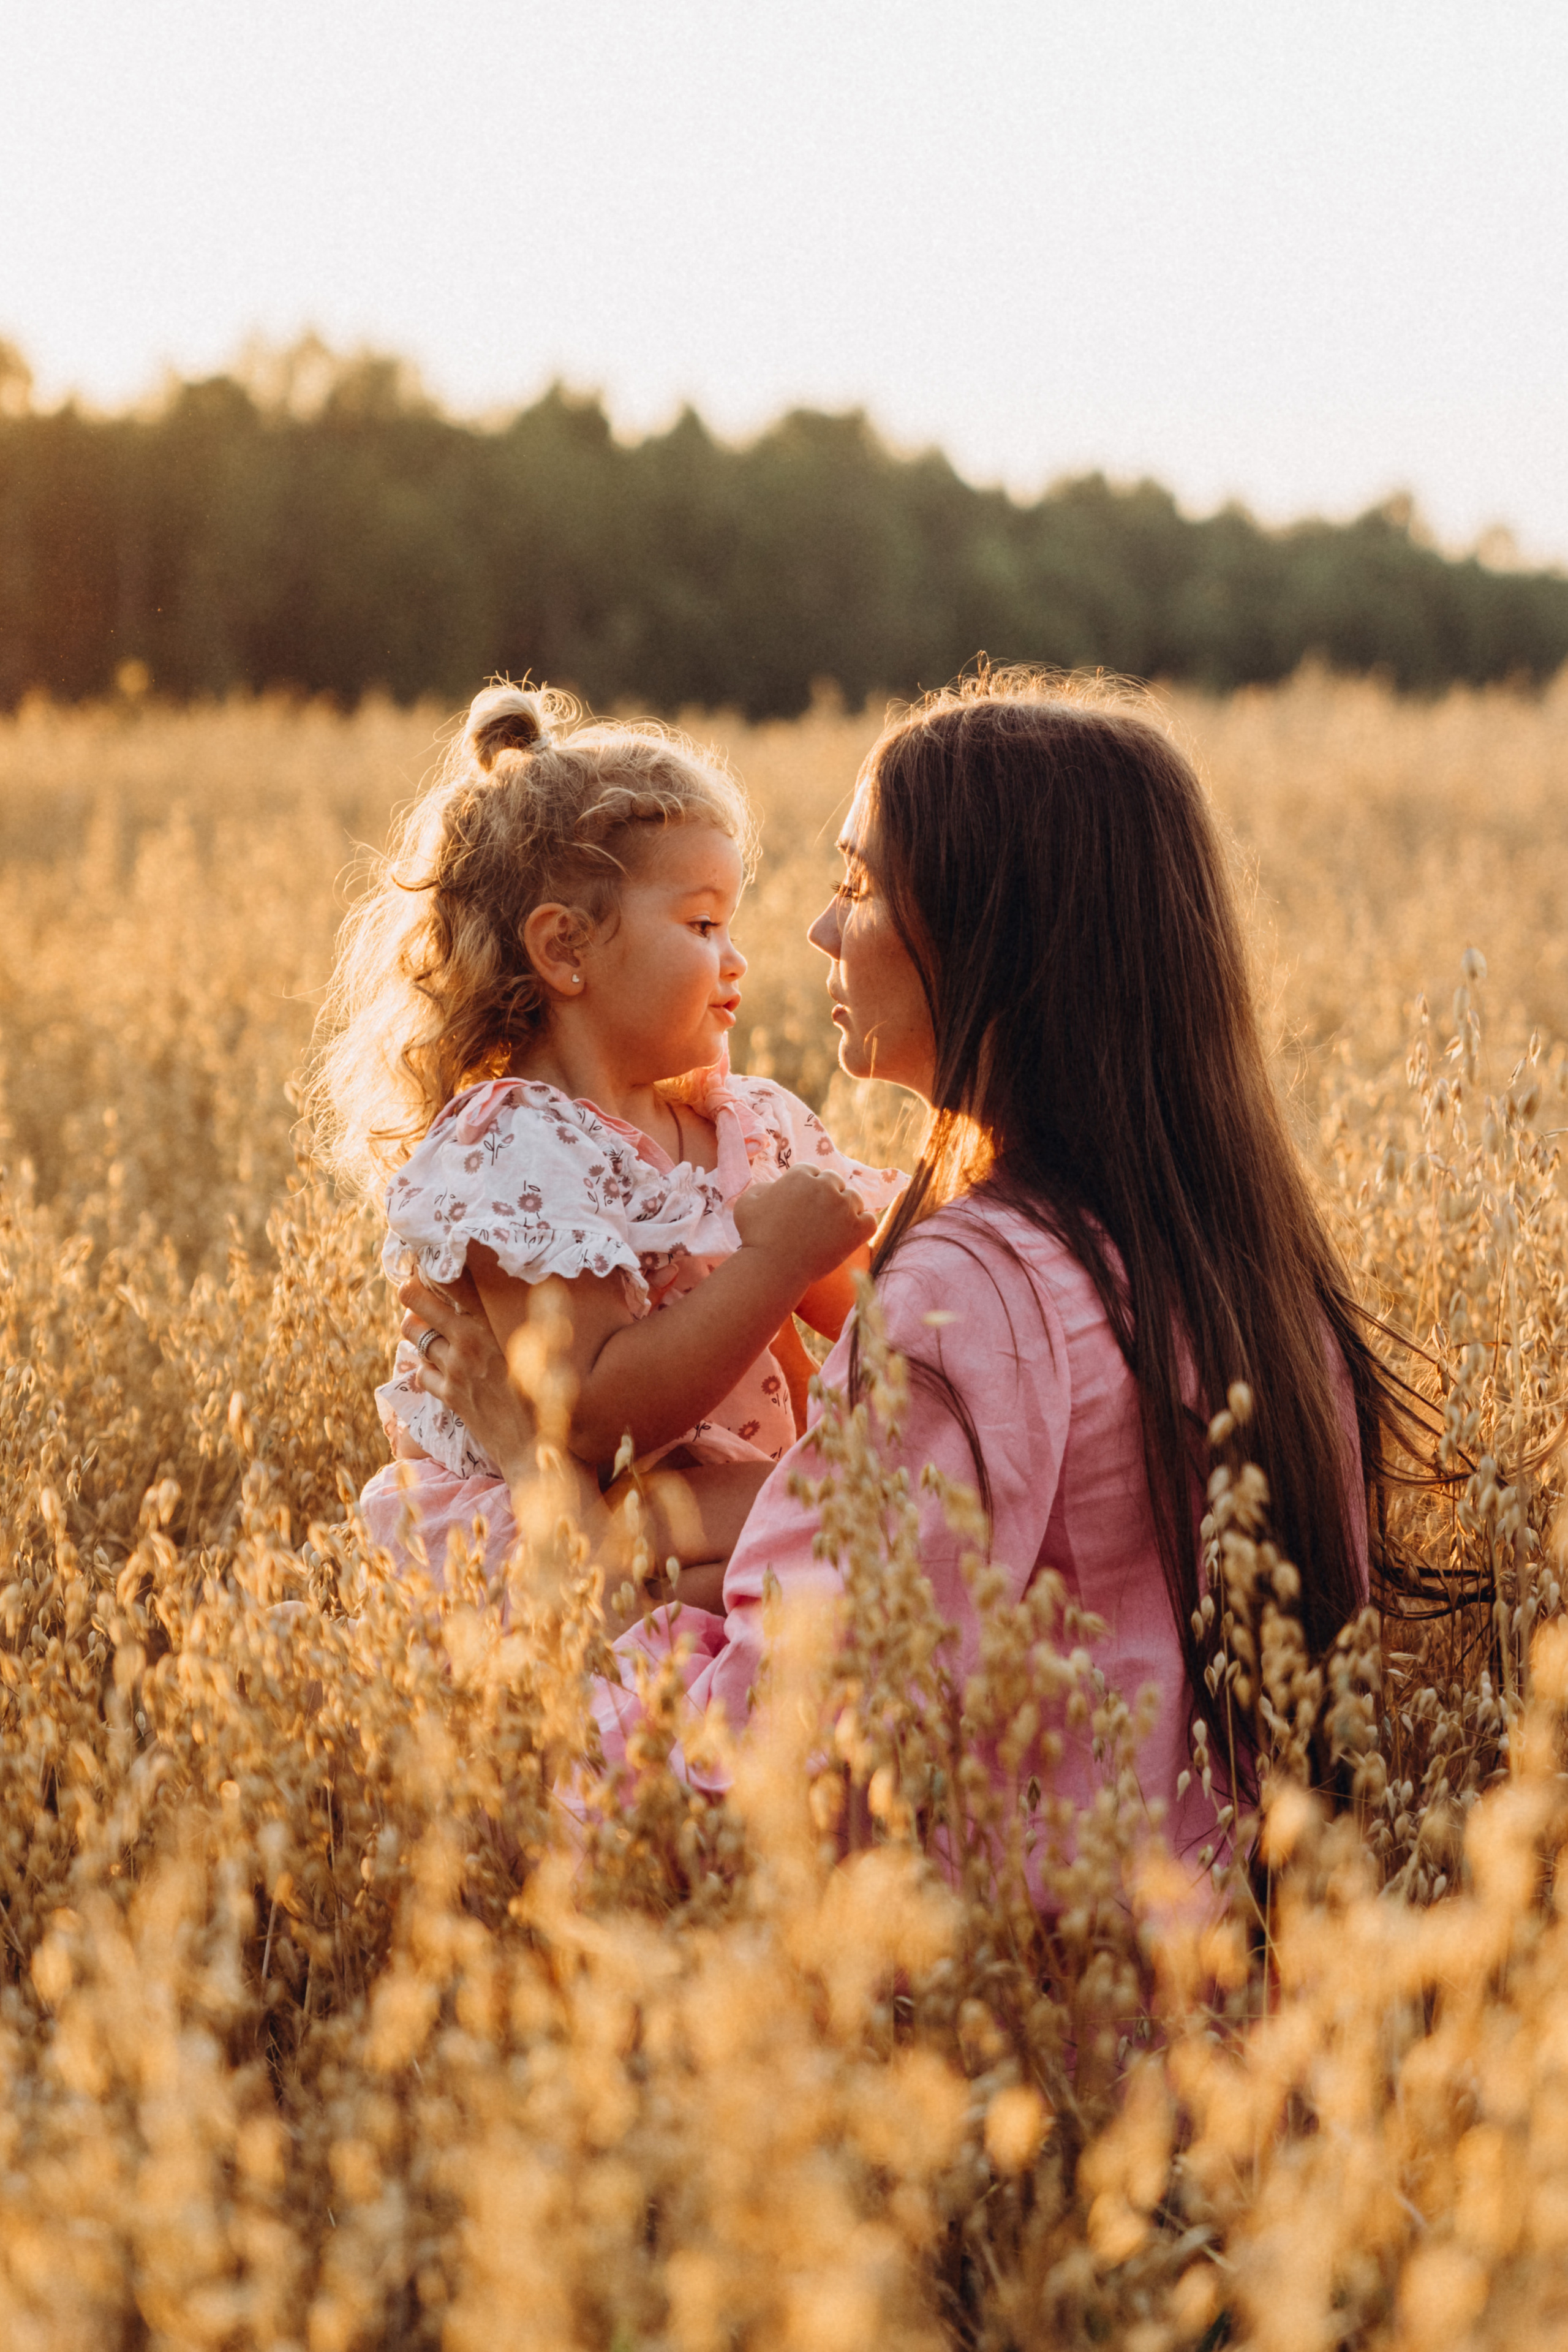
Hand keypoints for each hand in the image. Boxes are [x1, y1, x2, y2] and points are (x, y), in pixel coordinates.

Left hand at [398, 1267, 536, 1480]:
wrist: (535, 1443)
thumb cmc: (545, 1395)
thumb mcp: (533, 1350)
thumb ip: (508, 1325)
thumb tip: (489, 1307)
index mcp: (493, 1324)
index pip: (456, 1282)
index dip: (436, 1268)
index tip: (428, 1259)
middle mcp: (469, 1341)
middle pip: (420, 1303)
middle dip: (411, 1292)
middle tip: (409, 1287)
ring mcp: (454, 1368)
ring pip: (415, 1335)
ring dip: (415, 1328)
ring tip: (420, 1326)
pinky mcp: (449, 1394)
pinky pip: (421, 1373)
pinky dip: (423, 1369)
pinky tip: (432, 1369)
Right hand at [732, 1164, 875, 1288]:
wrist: (773, 1268)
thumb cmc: (756, 1237)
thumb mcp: (747, 1203)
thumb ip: (763, 1187)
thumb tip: (776, 1187)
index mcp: (801, 1175)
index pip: (812, 1172)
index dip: (807, 1188)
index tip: (802, 1205)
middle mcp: (825, 1186)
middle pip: (834, 1182)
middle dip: (827, 1196)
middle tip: (817, 1218)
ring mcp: (843, 1207)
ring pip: (854, 1199)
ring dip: (846, 1210)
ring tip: (831, 1229)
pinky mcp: (857, 1229)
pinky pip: (870, 1220)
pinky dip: (862, 1227)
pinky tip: (850, 1236)